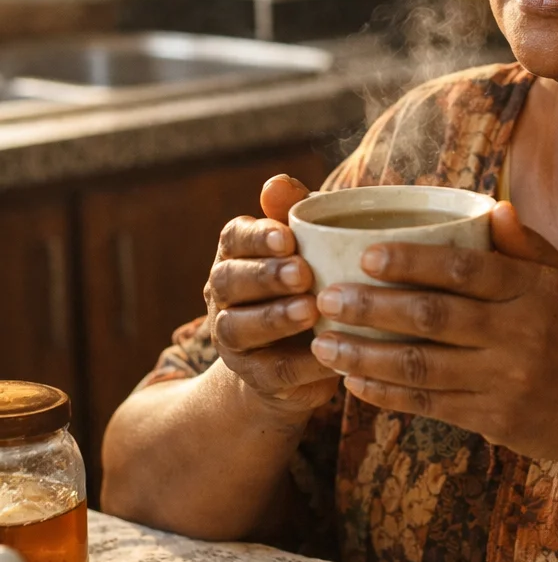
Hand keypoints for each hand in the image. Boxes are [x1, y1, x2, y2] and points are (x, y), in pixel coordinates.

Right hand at [204, 174, 337, 417]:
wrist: (300, 361)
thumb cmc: (309, 285)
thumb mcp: (309, 247)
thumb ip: (296, 214)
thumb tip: (277, 182)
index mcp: (237, 256)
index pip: (233, 238)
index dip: (256, 237)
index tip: (287, 236)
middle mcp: (224, 297)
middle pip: (230, 281)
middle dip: (265, 275)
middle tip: (303, 272)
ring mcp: (235, 340)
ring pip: (240, 327)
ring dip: (274, 318)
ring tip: (310, 310)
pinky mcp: (258, 378)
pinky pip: (274, 371)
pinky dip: (302, 363)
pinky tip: (329, 352)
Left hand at [309, 202, 557, 481]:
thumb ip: (530, 248)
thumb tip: (492, 207)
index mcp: (536, 293)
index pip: (466, 271)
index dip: (412, 262)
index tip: (366, 255)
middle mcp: (519, 336)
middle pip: (433, 317)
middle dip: (372, 307)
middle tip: (325, 298)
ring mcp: (505, 382)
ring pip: (420, 366)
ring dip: (364, 355)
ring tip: (323, 344)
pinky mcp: (494, 420)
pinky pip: (429, 405)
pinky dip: (387, 393)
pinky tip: (354, 382)